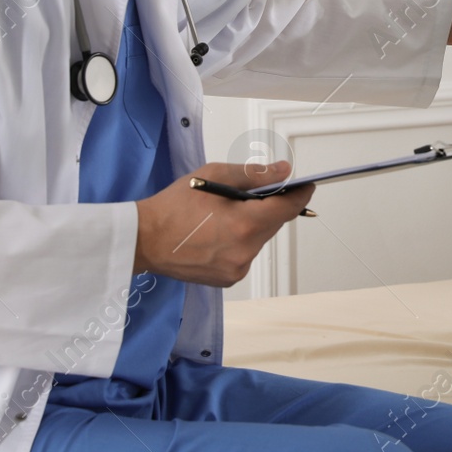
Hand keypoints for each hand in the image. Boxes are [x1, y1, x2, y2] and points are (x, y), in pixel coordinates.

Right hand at [133, 161, 314, 284]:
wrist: (144, 240)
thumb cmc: (175, 205)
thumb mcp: (214, 175)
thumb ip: (254, 175)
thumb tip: (284, 172)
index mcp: (245, 224)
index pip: (288, 208)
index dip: (300, 195)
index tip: (306, 185)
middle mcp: (245, 251)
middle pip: (274, 224)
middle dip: (271, 207)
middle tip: (258, 193)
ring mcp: (237, 268)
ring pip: (259, 240)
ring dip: (254, 225)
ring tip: (229, 213)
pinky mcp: (228, 279)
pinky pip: (245, 254)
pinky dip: (240, 241)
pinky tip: (220, 232)